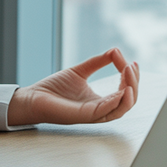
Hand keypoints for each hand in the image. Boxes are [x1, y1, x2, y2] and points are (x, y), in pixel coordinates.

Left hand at [7, 47, 139, 126]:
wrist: (32, 98)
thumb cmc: (54, 89)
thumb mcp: (79, 72)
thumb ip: (97, 63)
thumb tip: (115, 51)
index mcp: (100, 102)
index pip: (124, 93)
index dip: (131, 78)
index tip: (131, 62)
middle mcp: (99, 110)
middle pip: (127, 101)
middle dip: (134, 84)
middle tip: (131, 66)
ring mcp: (92, 114)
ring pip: (120, 109)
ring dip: (129, 92)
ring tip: (129, 74)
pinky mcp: (83, 116)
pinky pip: (104, 112)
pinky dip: (116, 102)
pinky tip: (122, 90)